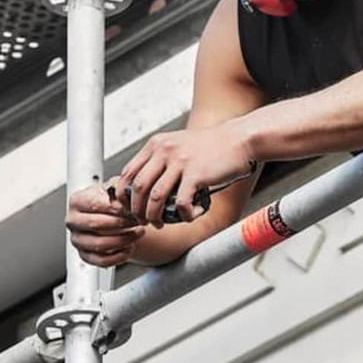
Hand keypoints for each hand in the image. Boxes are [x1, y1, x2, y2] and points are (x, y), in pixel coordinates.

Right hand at [66, 181, 145, 268]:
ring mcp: (77, 239)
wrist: (111, 215)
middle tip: (138, 221)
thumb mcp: (116, 190)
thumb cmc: (111, 201)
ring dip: (124, 240)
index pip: (95, 205)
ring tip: (138, 233)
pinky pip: (102, 260)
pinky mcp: (85, 255)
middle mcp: (73, 220)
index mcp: (77, 201)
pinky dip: (119, 256)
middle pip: (96, 225)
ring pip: (100, 244)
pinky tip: (129, 247)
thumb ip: (121, 191)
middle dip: (122, 224)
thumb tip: (129, 198)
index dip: (117, 209)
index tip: (133, 210)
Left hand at [117, 123, 252, 224]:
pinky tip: (189, 215)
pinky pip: (181, 202)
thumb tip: (145, 187)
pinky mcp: (196, 174)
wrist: (239, 140)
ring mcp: (180, 162)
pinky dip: (183, 215)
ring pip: (155, 197)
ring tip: (160, 223)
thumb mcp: (178, 144)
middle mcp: (164, 151)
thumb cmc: (211, 146)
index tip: (128, 207)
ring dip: (154, 216)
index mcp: (156, 144)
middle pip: (139, 188)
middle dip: (137, 210)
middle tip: (143, 220)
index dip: (123, 195)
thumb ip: (161, 160)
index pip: (128, 172)